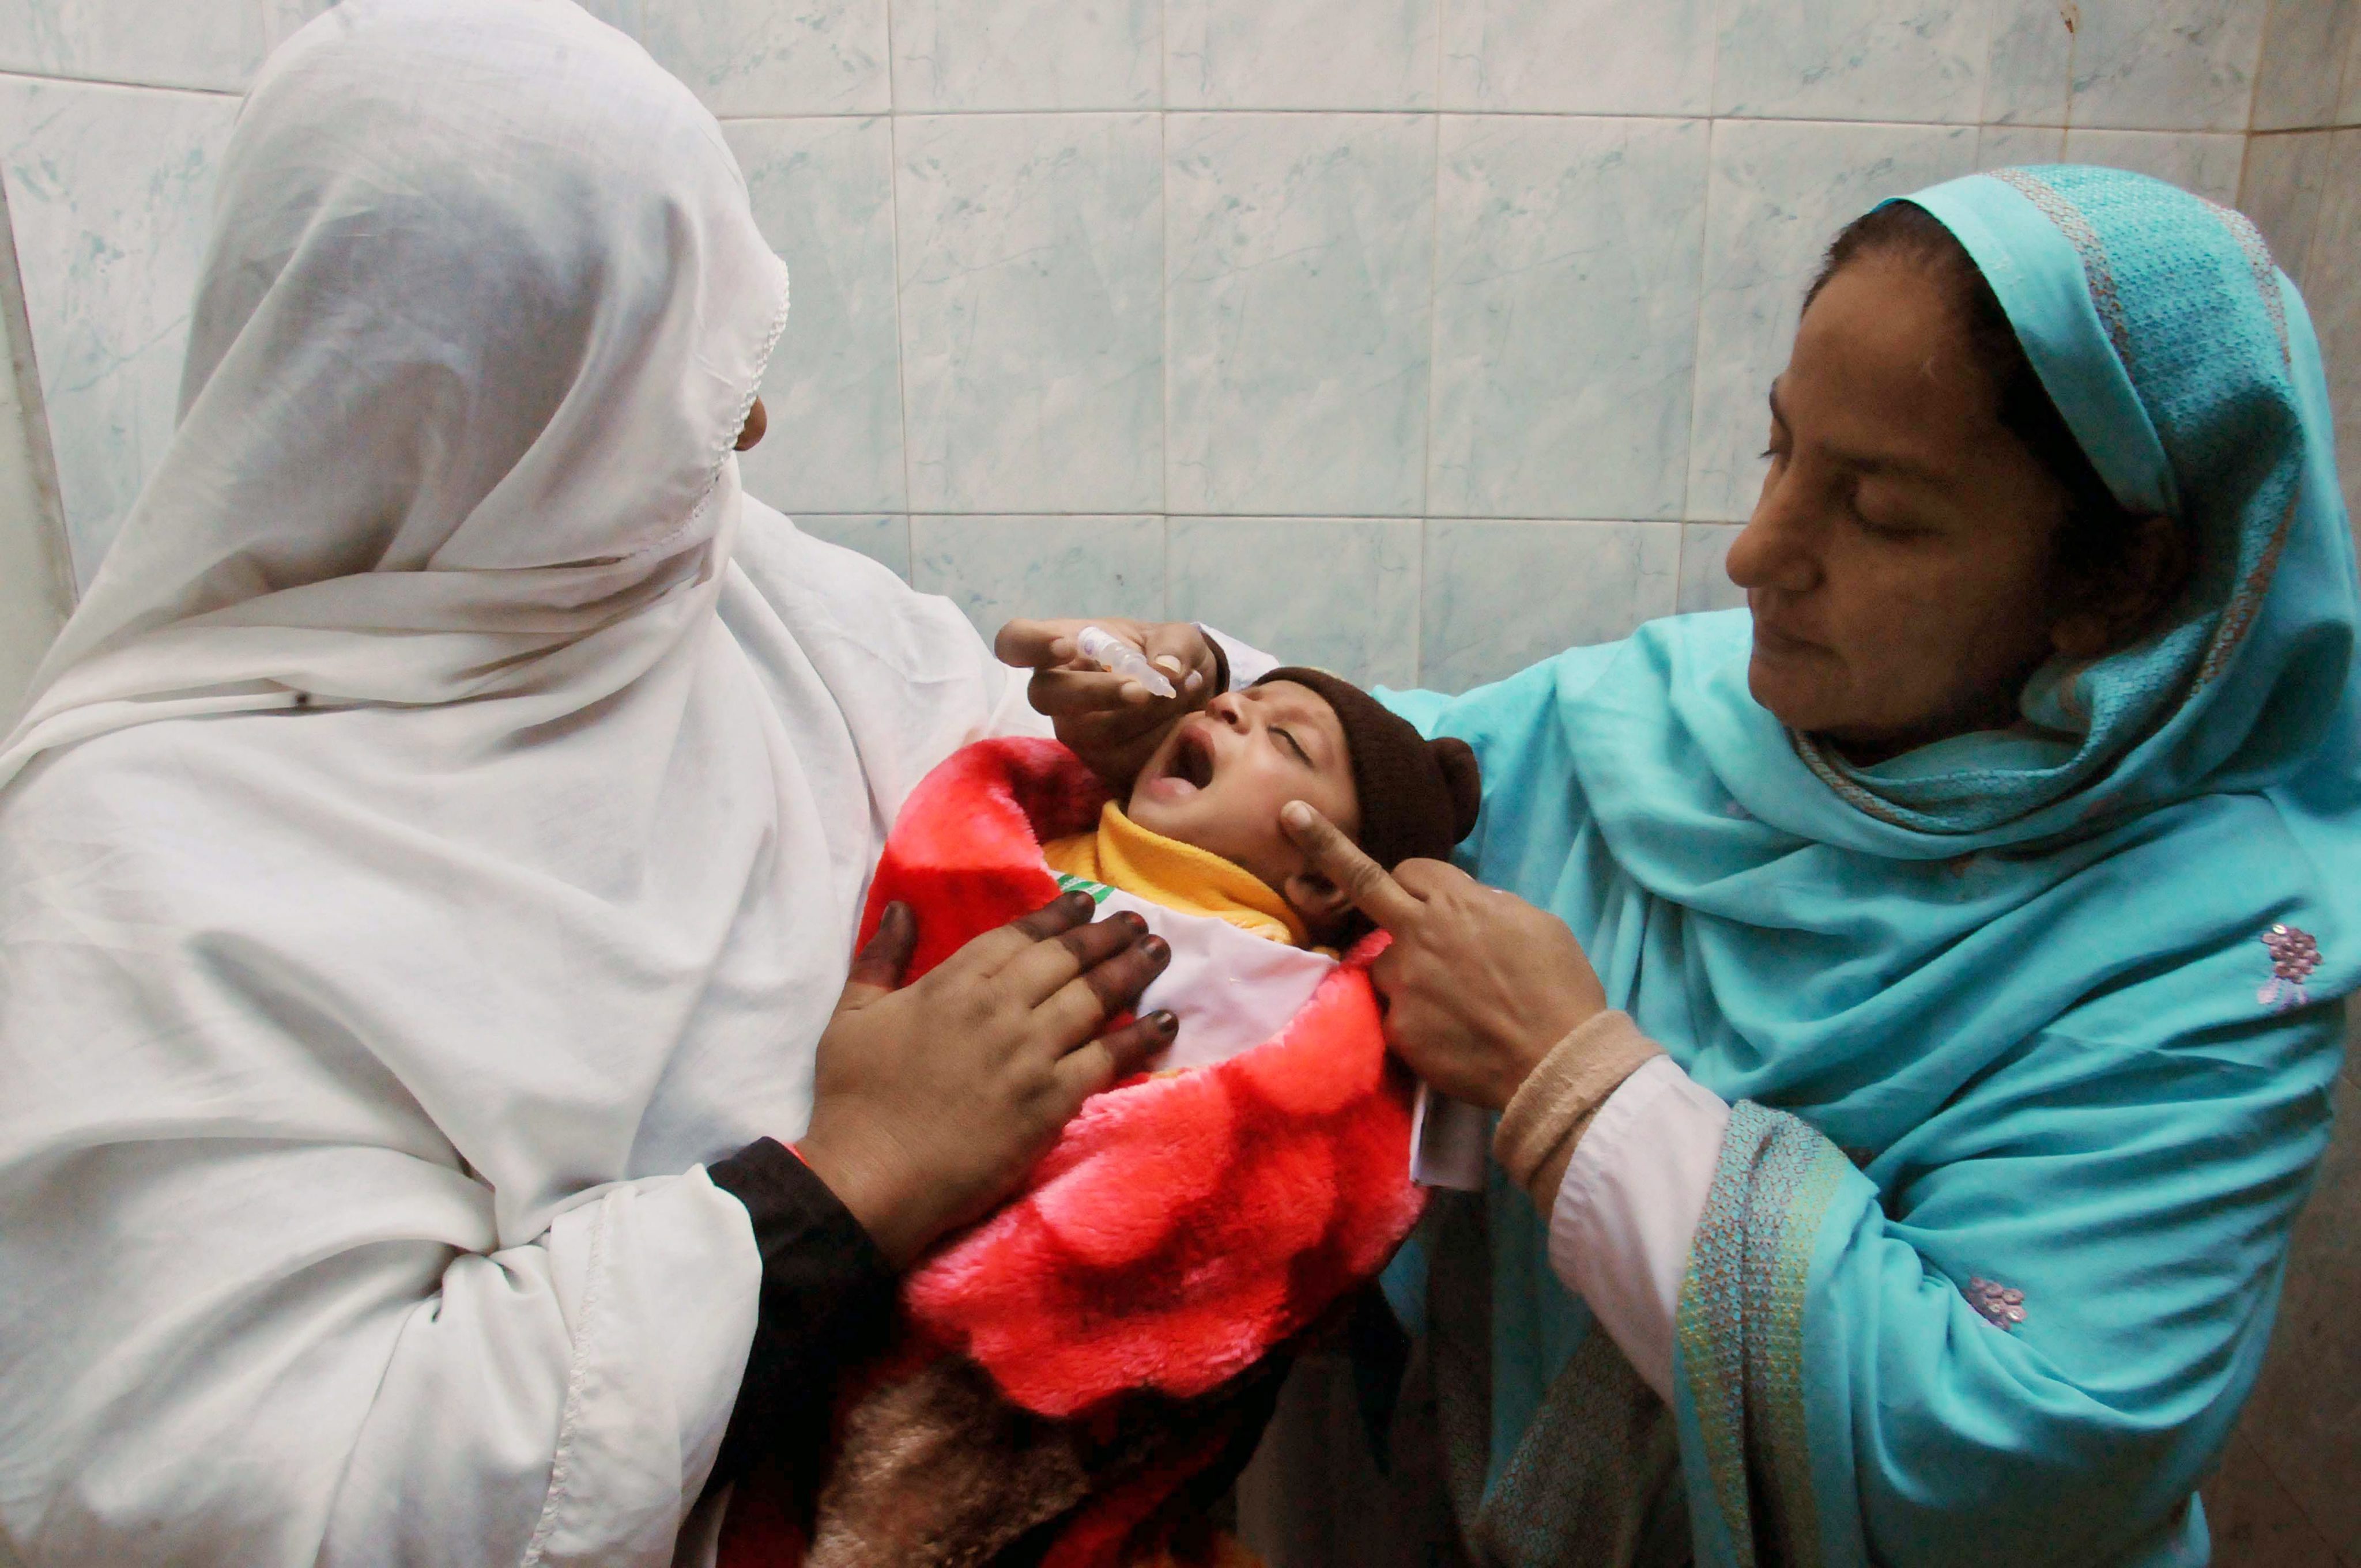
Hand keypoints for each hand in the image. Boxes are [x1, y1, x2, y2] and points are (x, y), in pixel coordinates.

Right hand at [798, 893, 1177, 1266]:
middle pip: (1066, 960)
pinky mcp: (1051, 1102)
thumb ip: (880, 958)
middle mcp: (999, 1009)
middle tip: (1137, 922)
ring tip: (1159, 952)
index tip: (1086, 902)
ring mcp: (1030, 1054)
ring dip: (1131, 971)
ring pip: (1094, 999)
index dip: (1057, 917)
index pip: (1018, 937)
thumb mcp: (851, 1017)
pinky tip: (1165, 1020)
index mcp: (953, 984)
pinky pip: (1108, 1059)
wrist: (872, 1180)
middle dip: (1106, 936)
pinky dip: (1140, 1037)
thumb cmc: (854, 1101)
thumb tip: (903, 906)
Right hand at [995, 618, 1221, 788]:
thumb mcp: (1178, 638)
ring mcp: (1074, 730)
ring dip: (1143, 714)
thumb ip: (1174, 646)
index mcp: (1063, 645)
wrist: (1190, 697)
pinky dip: (1159, 740)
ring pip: (1090, 732)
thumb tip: (1165, 671)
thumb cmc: (1167, 656)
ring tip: (1184, 689)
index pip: (1016, 641)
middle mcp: (1057, 690)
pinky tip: (1184, 720)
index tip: (1066, 646)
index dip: (1030, 644)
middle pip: (1045, 695)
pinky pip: (1121, 760)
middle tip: (1142, 689)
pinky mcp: (1099, 762)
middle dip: (1094, 692)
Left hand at [1280, 801, 1605, 1110]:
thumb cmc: (1559, 988)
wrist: (1557, 1061)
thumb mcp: (1535, 924)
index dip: (1418, 883)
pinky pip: (1396, 1015)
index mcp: (1456, 902)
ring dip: (1409, 977)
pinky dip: (1418, 1023)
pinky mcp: (1397, 1028)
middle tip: (1293, 814)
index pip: (1412, 871)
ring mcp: (1402, 981)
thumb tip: (1467, 906)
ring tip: (1457, 1007)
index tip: (1423, 895)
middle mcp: (1418, 933)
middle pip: (1363, 882)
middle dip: (1324, 843)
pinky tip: (1453, 1038)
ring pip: (1386, 966)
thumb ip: (1487, 907)